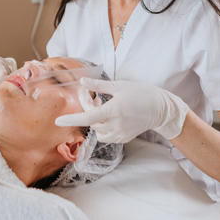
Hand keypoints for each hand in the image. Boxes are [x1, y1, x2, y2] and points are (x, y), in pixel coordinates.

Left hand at [55, 78, 189, 142]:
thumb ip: (99, 86)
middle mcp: (116, 124)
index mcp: (114, 110)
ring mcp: (121, 133)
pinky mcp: (124, 138)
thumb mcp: (120, 86)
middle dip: (87, 109)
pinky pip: (106, 135)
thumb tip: (82, 82)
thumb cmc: (142, 93)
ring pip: (97, 131)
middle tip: (90, 95)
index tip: (58, 121)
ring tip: (101, 105)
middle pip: (91, 122)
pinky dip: (102, 126)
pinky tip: (108, 115)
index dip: (71, 119)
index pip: (87, 117)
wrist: (162, 109)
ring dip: (94, 119)